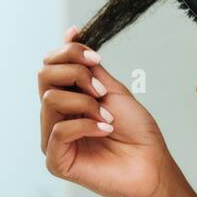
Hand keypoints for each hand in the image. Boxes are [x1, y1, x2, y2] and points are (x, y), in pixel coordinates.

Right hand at [39, 27, 172, 196]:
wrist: (152, 163)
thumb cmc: (136, 130)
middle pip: (44, 76)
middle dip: (76, 74)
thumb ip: (88, 67)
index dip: (68, 52)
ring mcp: (53, 139)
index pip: (50, 64)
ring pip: (51, 99)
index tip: (95, 57)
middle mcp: (55, 116)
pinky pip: (59, 130)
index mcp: (67, 98)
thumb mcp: (112, 90)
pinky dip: (85, 125)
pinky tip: (105, 130)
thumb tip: (70, 32)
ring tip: (108, 117)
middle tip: (103, 90)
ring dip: (86, 102)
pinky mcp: (56, 161)